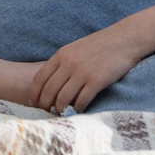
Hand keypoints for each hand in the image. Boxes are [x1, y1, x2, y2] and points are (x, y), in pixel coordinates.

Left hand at [28, 26, 144, 112]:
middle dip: (44, 104)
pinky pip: (82, 100)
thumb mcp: (75, 49)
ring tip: (60, 114)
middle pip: (49, 90)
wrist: (124, 39)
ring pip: (63, 98)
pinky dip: (78, 109)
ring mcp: (82, 72)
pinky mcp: (97, 81)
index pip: (39, 78)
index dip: (33, 93)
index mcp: (61, 55)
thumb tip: (52, 81)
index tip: (31, 103)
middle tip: (44, 113)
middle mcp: (69, 64)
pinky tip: (78, 111)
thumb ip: (63, 63)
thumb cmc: (100, 45)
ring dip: (60, 109)